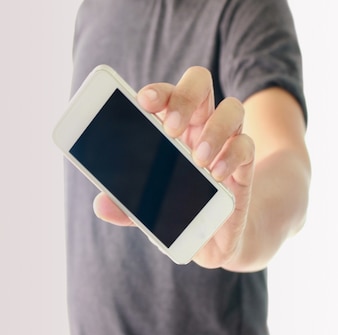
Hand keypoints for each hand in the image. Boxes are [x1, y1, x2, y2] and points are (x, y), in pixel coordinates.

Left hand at [93, 66, 254, 268]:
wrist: (212, 237)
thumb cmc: (174, 207)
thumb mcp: (145, 206)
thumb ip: (124, 205)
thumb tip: (100, 206)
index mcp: (170, 126)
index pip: (166, 94)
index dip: (157, 92)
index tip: (144, 102)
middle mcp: (199, 124)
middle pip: (200, 83)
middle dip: (186, 97)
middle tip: (172, 130)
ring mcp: (224, 142)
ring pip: (232, 109)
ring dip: (215, 129)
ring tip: (198, 159)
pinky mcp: (244, 165)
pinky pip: (247, 145)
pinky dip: (232, 156)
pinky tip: (216, 175)